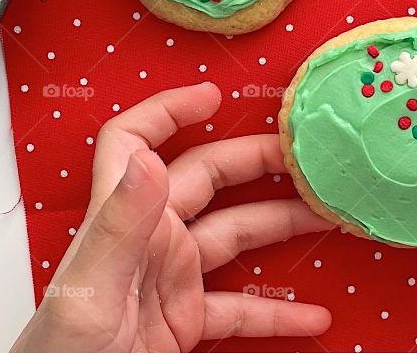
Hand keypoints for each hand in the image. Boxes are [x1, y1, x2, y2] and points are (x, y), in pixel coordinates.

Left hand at [10, 82, 331, 352]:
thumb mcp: (90, 289)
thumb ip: (120, 224)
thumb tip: (148, 158)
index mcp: (123, 216)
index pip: (135, 140)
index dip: (168, 109)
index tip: (213, 96)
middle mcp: (151, 236)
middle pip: (206, 176)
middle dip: (255, 159)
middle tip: (303, 155)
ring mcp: (171, 276)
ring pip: (235, 234)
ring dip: (281, 225)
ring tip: (325, 217)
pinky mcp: (185, 320)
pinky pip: (240, 307)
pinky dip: (277, 310)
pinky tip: (311, 314)